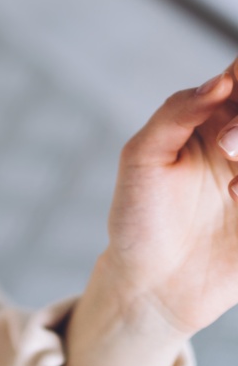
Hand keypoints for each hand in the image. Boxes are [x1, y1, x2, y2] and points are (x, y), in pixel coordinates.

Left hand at [63, 59, 237, 365]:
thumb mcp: (142, 157)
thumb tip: (218, 82)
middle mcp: (237, 142)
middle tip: (227, 148)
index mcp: (204, 119)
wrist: (152, 284)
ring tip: (231, 189)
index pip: (235, 80)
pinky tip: (237, 200)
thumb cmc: (137, 214)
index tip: (234, 81)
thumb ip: (176, 114)